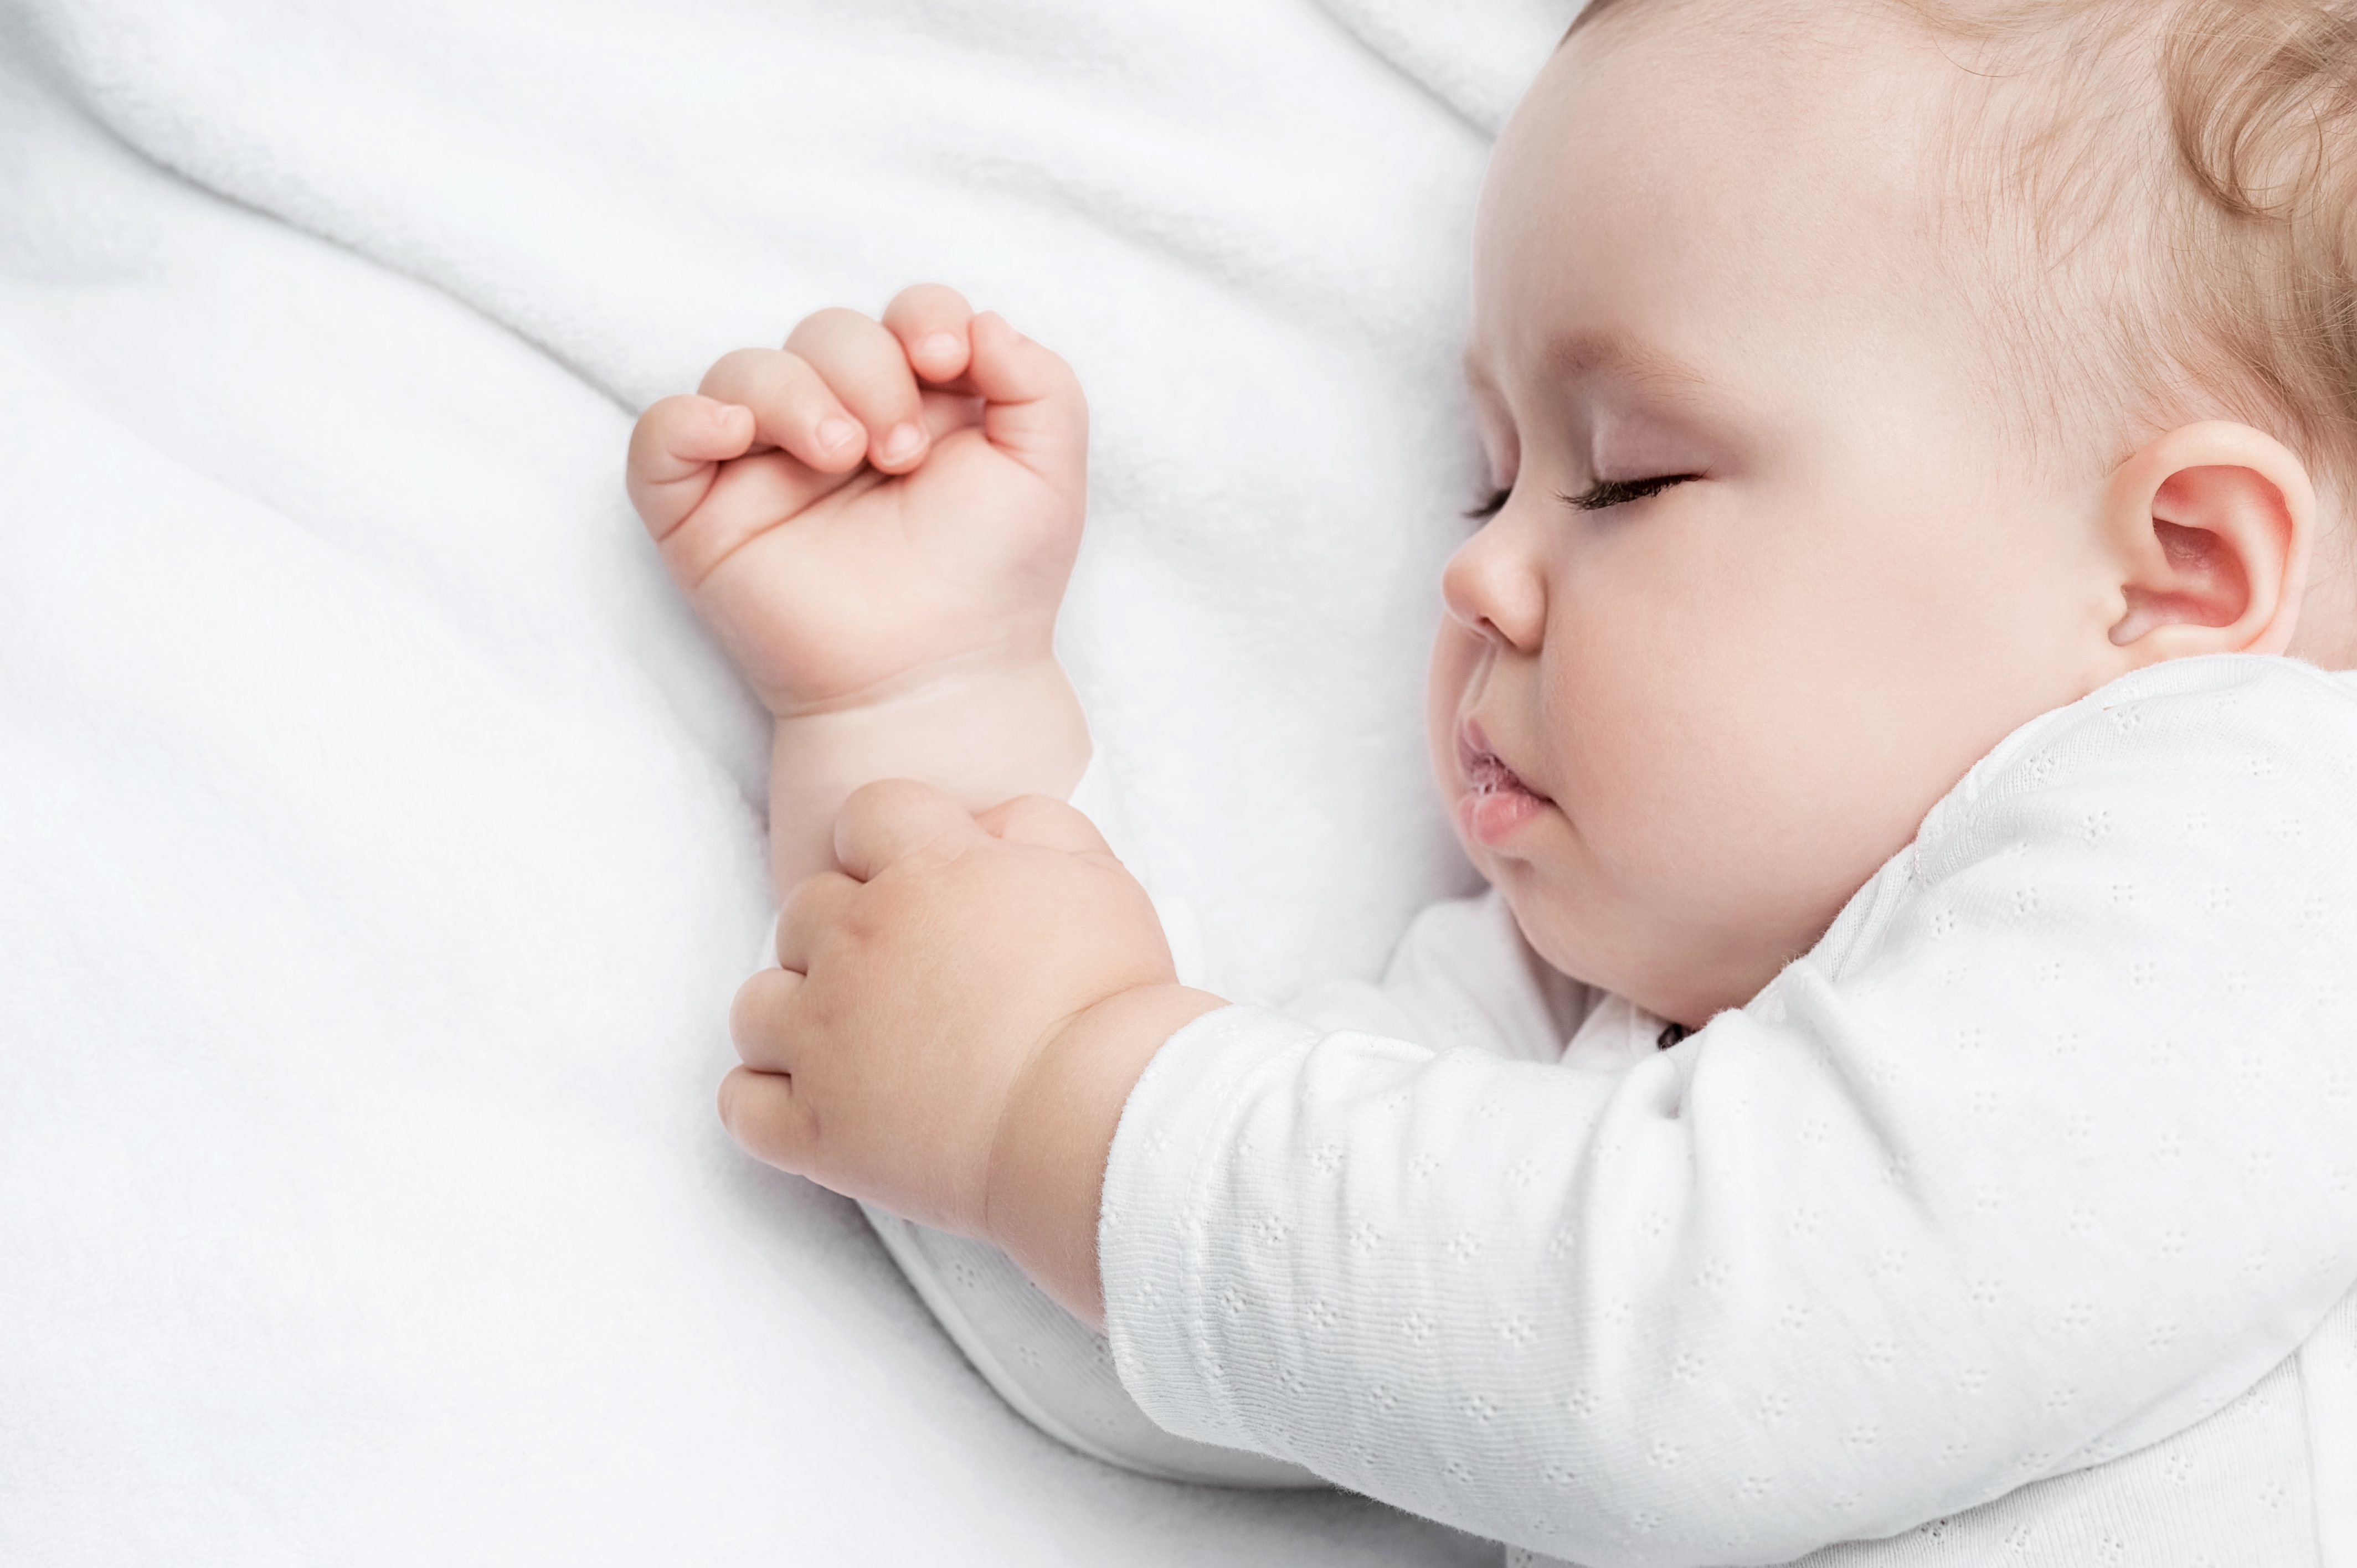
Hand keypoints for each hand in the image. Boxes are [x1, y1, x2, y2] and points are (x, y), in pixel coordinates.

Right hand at [625, 286, 1085, 718]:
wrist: (938, 677)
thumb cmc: (995, 583)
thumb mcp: (1048, 471)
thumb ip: (1041, 381)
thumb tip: (980, 323)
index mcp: (920, 405)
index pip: (905, 315)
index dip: (924, 315)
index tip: (948, 361)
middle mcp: (839, 424)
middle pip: (826, 331)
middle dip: (868, 371)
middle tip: (901, 453)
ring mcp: (765, 467)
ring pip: (744, 370)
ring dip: (795, 394)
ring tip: (842, 456)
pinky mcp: (703, 514)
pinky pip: (661, 435)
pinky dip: (687, 419)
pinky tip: (734, 433)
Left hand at [722, 781, 1223, 1321]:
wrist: (1097, 1122)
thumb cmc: (1111, 1001)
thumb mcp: (1100, 879)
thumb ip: (1039, 826)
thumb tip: (988, 823)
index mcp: (926, 870)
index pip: (865, 814)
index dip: (888, 842)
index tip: (917, 878)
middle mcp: (859, 942)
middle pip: (802, 910)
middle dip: (841, 933)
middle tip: (900, 974)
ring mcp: (826, 1039)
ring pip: (756, 1003)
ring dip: (793, 1014)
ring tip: (848, 1041)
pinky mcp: (816, 1128)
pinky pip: (741, 1103)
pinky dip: (764, 1100)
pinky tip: (810, 1101)